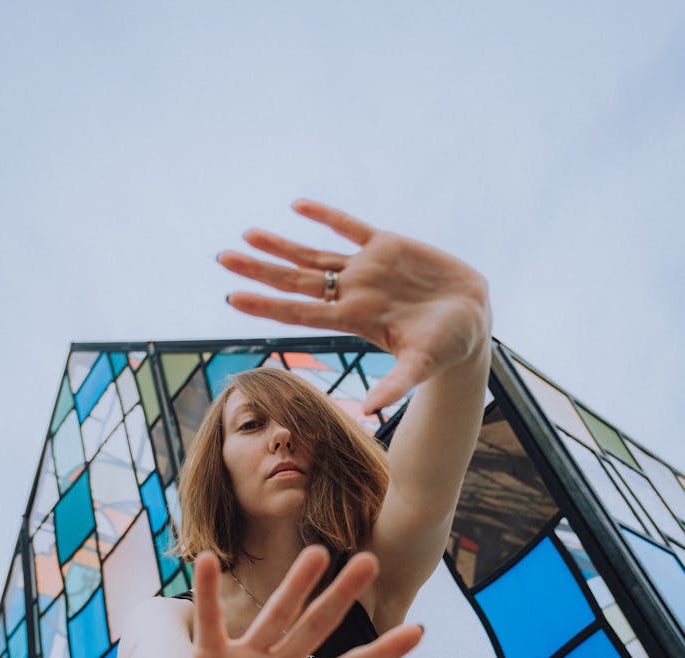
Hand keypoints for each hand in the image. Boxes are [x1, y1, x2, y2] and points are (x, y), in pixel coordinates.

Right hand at [157, 546, 422, 657]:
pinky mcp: (210, 657)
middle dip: (341, 597)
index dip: (380, 655)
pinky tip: (208, 560)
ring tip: (317, 553)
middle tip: (371, 560)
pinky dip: (207, 593)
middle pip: (316, 628)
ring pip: (275, 616)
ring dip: (294, 586)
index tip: (418, 631)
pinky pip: (210, 621)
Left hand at [217, 199, 491, 413]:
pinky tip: (298, 206)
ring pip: (314, 254)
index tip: (231, 296)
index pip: (299, 311)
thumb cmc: (448, 347)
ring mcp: (367, 269)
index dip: (265, 303)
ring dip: (280, 245)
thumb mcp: (420, 366)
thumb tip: (369, 413)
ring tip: (247, 234)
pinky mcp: (388, 246)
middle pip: (296, 280)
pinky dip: (325, 216)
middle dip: (259, 269)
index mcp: (354, 318)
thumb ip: (394, 386)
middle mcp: (353, 293)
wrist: (473, 320)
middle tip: (222, 257)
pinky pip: (349, 227)